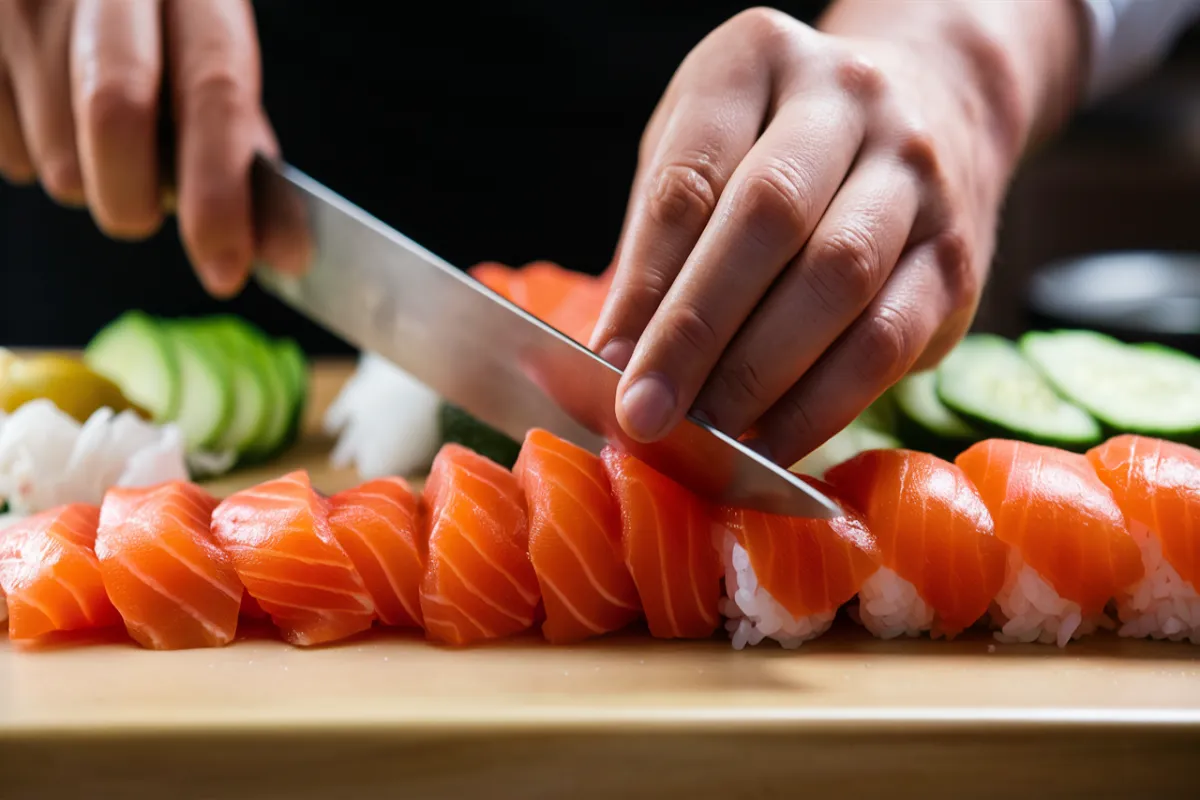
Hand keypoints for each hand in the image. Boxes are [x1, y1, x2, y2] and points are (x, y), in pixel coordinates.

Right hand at [0, 0, 304, 295]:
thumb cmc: (154, 37)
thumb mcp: (209, 71)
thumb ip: (245, 158)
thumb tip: (287, 256)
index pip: (213, 92)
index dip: (219, 191)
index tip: (225, 267)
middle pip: (115, 112)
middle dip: (133, 197)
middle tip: (140, 213)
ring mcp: (21, 2)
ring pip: (54, 153)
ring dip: (87, 180)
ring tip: (97, 140)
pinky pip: (6, 152)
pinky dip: (35, 156)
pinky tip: (47, 115)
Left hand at [591, 5, 1083, 465]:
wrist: (936, 105)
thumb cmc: (778, 146)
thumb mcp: (705, 149)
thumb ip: (663, 238)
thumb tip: (622, 359)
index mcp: (759, 60)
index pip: (693, 175)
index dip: (648, 277)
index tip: (606, 359)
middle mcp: (849, 101)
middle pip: (768, 219)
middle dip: (697, 330)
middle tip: (644, 412)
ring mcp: (915, 174)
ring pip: (837, 278)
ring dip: (760, 374)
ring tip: (703, 436)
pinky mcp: (957, 256)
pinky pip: (887, 339)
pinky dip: (822, 403)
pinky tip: (769, 444)